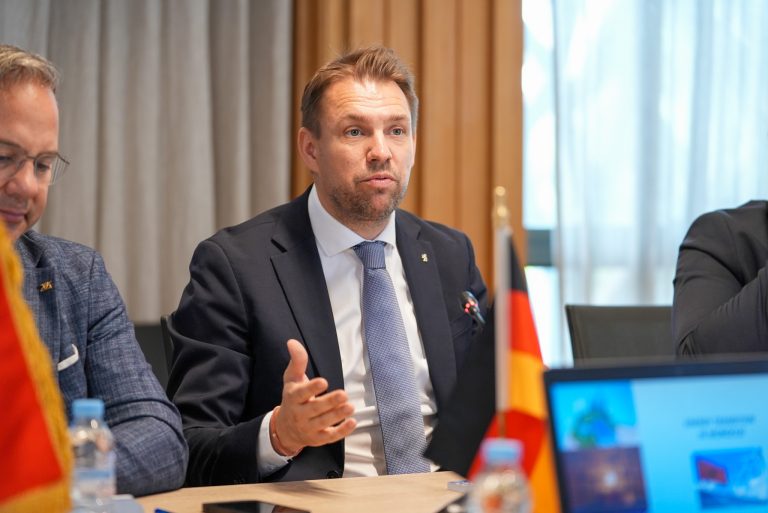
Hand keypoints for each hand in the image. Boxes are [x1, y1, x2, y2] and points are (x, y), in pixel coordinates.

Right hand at [272, 339, 355, 455]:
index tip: (323, 381)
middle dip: (329, 403)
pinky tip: (353, 422)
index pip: (301, 394)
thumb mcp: (291, 380)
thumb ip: (297, 361)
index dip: (311, 388)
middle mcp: (299, 414)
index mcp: (293, 398)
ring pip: (323, 423)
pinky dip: (342, 431)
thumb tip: (292, 342)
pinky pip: (330, 437)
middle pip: (315, 409)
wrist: (285, 429)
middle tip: (343, 394)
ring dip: (337, 415)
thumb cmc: (292, 399)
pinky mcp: (318, 439)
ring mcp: (309, 428)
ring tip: (350, 407)